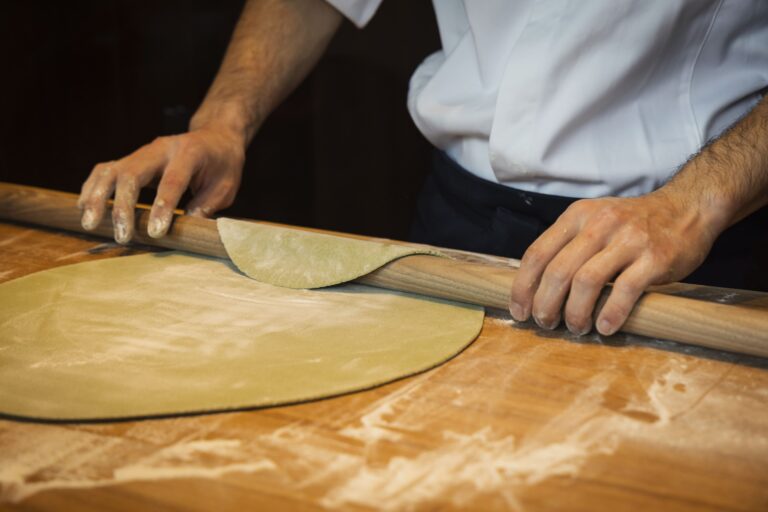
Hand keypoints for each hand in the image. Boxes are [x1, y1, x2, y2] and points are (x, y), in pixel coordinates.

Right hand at [78, 127, 244, 242]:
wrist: (214, 137)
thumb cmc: (222, 165)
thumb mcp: (225, 187)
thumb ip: (206, 206)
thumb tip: (187, 230)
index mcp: (190, 152)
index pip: (172, 181)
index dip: (162, 207)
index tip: (155, 233)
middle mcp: (161, 148)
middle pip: (132, 173)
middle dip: (123, 206)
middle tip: (122, 236)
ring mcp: (142, 152)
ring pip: (112, 170)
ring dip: (97, 197)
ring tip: (90, 224)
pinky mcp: (131, 159)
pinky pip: (105, 170)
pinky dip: (92, 188)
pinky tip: (84, 208)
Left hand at [508, 190, 716, 335]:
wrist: (687, 207)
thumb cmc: (633, 223)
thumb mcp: (594, 221)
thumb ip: (568, 245)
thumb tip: (535, 287)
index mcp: (577, 216)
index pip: (537, 254)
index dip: (522, 287)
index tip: (519, 311)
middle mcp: (599, 224)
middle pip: (557, 271)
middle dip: (545, 305)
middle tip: (545, 324)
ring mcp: (628, 240)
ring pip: (586, 282)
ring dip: (575, 313)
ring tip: (575, 328)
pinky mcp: (655, 258)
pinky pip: (625, 291)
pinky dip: (610, 314)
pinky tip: (605, 328)